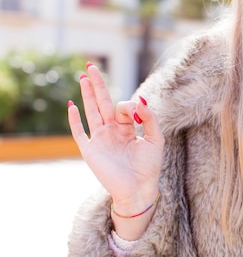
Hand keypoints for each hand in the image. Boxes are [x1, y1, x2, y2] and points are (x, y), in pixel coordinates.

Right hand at [67, 63, 163, 216]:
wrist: (139, 190)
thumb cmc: (149, 167)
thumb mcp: (156, 139)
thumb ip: (149, 118)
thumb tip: (140, 99)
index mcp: (127, 128)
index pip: (123, 107)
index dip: (129, 106)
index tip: (136, 112)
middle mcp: (112, 131)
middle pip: (102, 102)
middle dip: (97, 84)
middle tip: (90, 66)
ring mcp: (100, 139)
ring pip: (91, 111)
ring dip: (87, 94)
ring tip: (83, 77)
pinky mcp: (90, 150)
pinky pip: (79, 132)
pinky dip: (74, 120)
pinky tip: (71, 105)